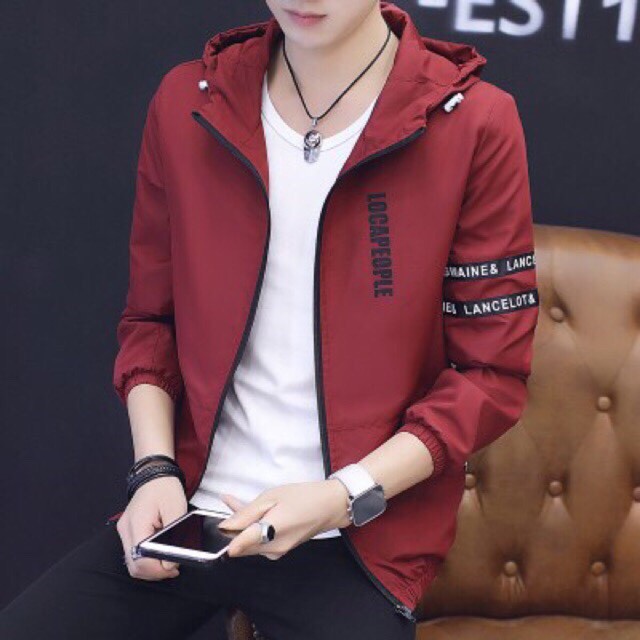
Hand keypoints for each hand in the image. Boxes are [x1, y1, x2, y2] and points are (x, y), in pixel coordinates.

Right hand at [116, 475, 187, 579]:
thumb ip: (174, 537)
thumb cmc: (165, 489)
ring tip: (168, 563)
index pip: (140, 559)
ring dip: (150, 568)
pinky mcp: (128, 532)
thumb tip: (169, 564)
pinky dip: (146, 560)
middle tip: (172, 568)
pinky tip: (160, 556)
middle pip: (134, 565)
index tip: (173, 567)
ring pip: (132, 563)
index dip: (157, 569)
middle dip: (154, 572)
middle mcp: (126, 530)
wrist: (155, 474)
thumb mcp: (177, 510)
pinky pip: (134, 554)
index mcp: (137, 523)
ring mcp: (125, 532)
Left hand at [217, 479, 350, 559]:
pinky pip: (261, 540)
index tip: (220, 522)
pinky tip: (251, 511)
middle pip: (242, 543)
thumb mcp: (271, 497)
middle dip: (233, 525)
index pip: (237, 545)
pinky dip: (255, 526)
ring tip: (236, 501)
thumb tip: (225, 526)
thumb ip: (246, 513)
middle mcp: (271, 550)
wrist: (330, 506)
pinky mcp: (282, 549)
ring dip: (243, 524)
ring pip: (250, 541)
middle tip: (229, 501)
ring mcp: (278, 552)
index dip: (225, 534)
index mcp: (269, 535)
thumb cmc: (302, 497)